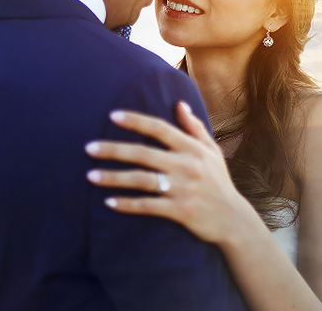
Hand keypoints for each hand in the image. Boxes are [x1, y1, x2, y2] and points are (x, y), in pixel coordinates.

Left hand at [85, 102, 258, 245]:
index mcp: (193, 149)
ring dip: (114, 178)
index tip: (113, 115)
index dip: (136, 121)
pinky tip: (109, 202)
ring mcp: (182, 189)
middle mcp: (187, 166)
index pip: (161, 129)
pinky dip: (127, 204)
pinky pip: (147, 205)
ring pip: (141, 180)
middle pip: (144, 154)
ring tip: (91, 176)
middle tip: (89, 148)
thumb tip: (180, 105)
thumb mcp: (212, 152)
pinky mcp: (179, 210)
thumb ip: (195, 128)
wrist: (232, 218)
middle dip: (114, 150)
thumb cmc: (219, 182)